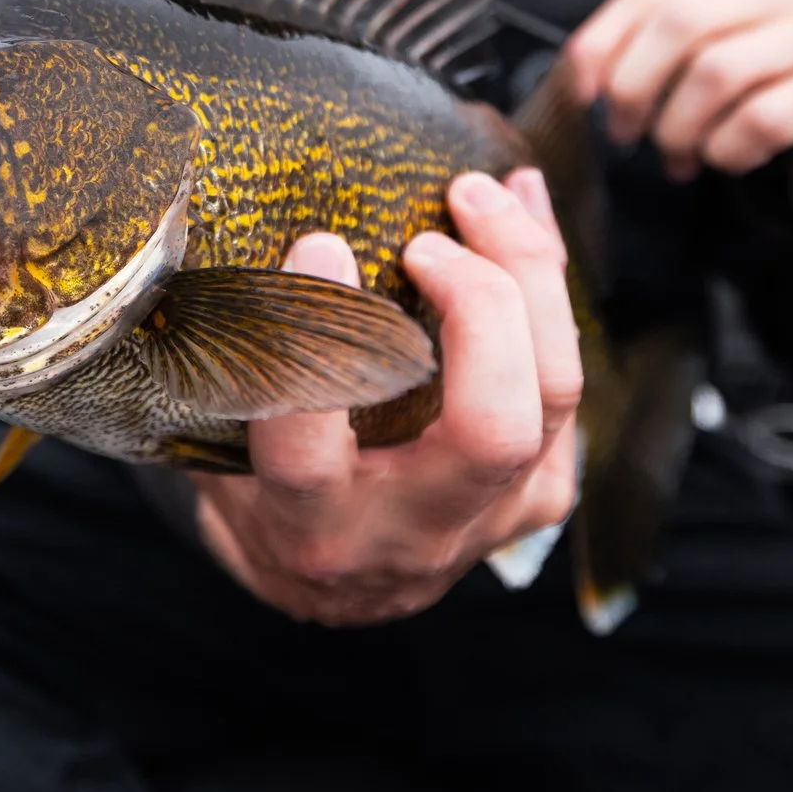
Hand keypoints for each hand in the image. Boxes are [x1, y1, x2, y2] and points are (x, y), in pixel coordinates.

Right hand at [191, 168, 581, 625]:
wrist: (339, 594)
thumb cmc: (266, 499)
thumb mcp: (223, 453)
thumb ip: (241, 371)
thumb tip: (255, 230)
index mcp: (315, 528)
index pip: (311, 448)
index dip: (318, 341)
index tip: (318, 244)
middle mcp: (411, 534)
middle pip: (491, 426)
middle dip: (480, 305)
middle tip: (429, 234)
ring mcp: (492, 521)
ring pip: (555, 395)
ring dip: (531, 276)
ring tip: (481, 197)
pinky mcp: (540, 498)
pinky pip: (568, 387)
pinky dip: (551, 291)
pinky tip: (524, 218)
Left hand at [564, 0, 792, 223]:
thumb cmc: (774, 98)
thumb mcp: (710, 58)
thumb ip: (652, 49)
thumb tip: (579, 74)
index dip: (602, 43)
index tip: (581, 93)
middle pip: (682, 23)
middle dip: (636, 89)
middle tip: (627, 136)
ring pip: (718, 72)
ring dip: (682, 130)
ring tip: (682, 157)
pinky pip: (762, 120)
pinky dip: (729, 151)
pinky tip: (733, 160)